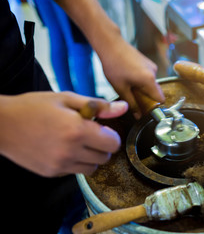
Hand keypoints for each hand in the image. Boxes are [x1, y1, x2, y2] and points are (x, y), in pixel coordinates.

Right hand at [0, 91, 127, 176]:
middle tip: (91, 135)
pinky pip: (75, 172)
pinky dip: (76, 163)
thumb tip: (124, 108)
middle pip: (105, 157)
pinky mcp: (52, 172)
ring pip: (92, 168)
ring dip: (91, 156)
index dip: (111, 135)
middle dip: (103, 146)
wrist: (2, 124)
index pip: (113, 143)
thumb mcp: (67, 99)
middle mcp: (71, 151)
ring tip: (78, 143)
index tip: (103, 129)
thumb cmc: (34, 107)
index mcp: (77, 130)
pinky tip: (64, 150)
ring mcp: (60, 164)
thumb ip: (98, 106)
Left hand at [49, 0, 164, 117]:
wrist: (110, 44)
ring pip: (151, 84)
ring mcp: (151, 66)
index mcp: (149, 80)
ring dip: (142, 88)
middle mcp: (154, 72)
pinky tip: (128, 77)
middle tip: (132, 97)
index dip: (154, 106)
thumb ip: (131, 103)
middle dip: (146, 97)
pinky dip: (141, 80)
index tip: (145, 109)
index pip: (161, 99)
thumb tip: (138, 116)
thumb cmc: (114, 65)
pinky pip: (148, 76)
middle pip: (156, 92)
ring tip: (127, 84)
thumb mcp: (120, 88)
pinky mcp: (147, 62)